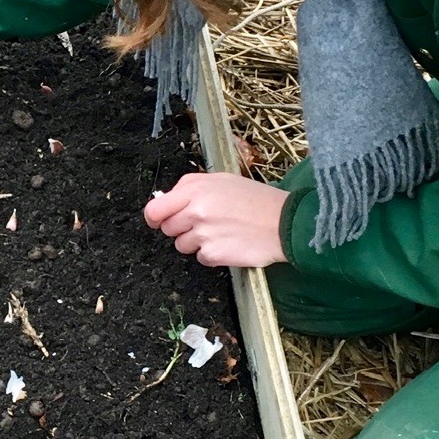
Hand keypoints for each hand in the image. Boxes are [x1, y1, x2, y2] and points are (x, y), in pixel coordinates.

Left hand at [144, 172, 288, 268]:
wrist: (284, 222)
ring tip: (220, 231)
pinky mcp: (214, 255)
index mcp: (194, 190)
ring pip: (182, 245)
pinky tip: (229, 243)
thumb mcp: (221, 180)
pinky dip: (211, 254)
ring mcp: (203, 235)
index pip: (155, 209)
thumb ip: (190, 188)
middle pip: (167, 228)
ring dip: (196, 242)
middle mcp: (195, 212)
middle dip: (180, 228)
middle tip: (203, 223)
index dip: (154, 218)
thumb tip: (167, 199)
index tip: (157, 221)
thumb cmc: (255, 199)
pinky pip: (201, 258)